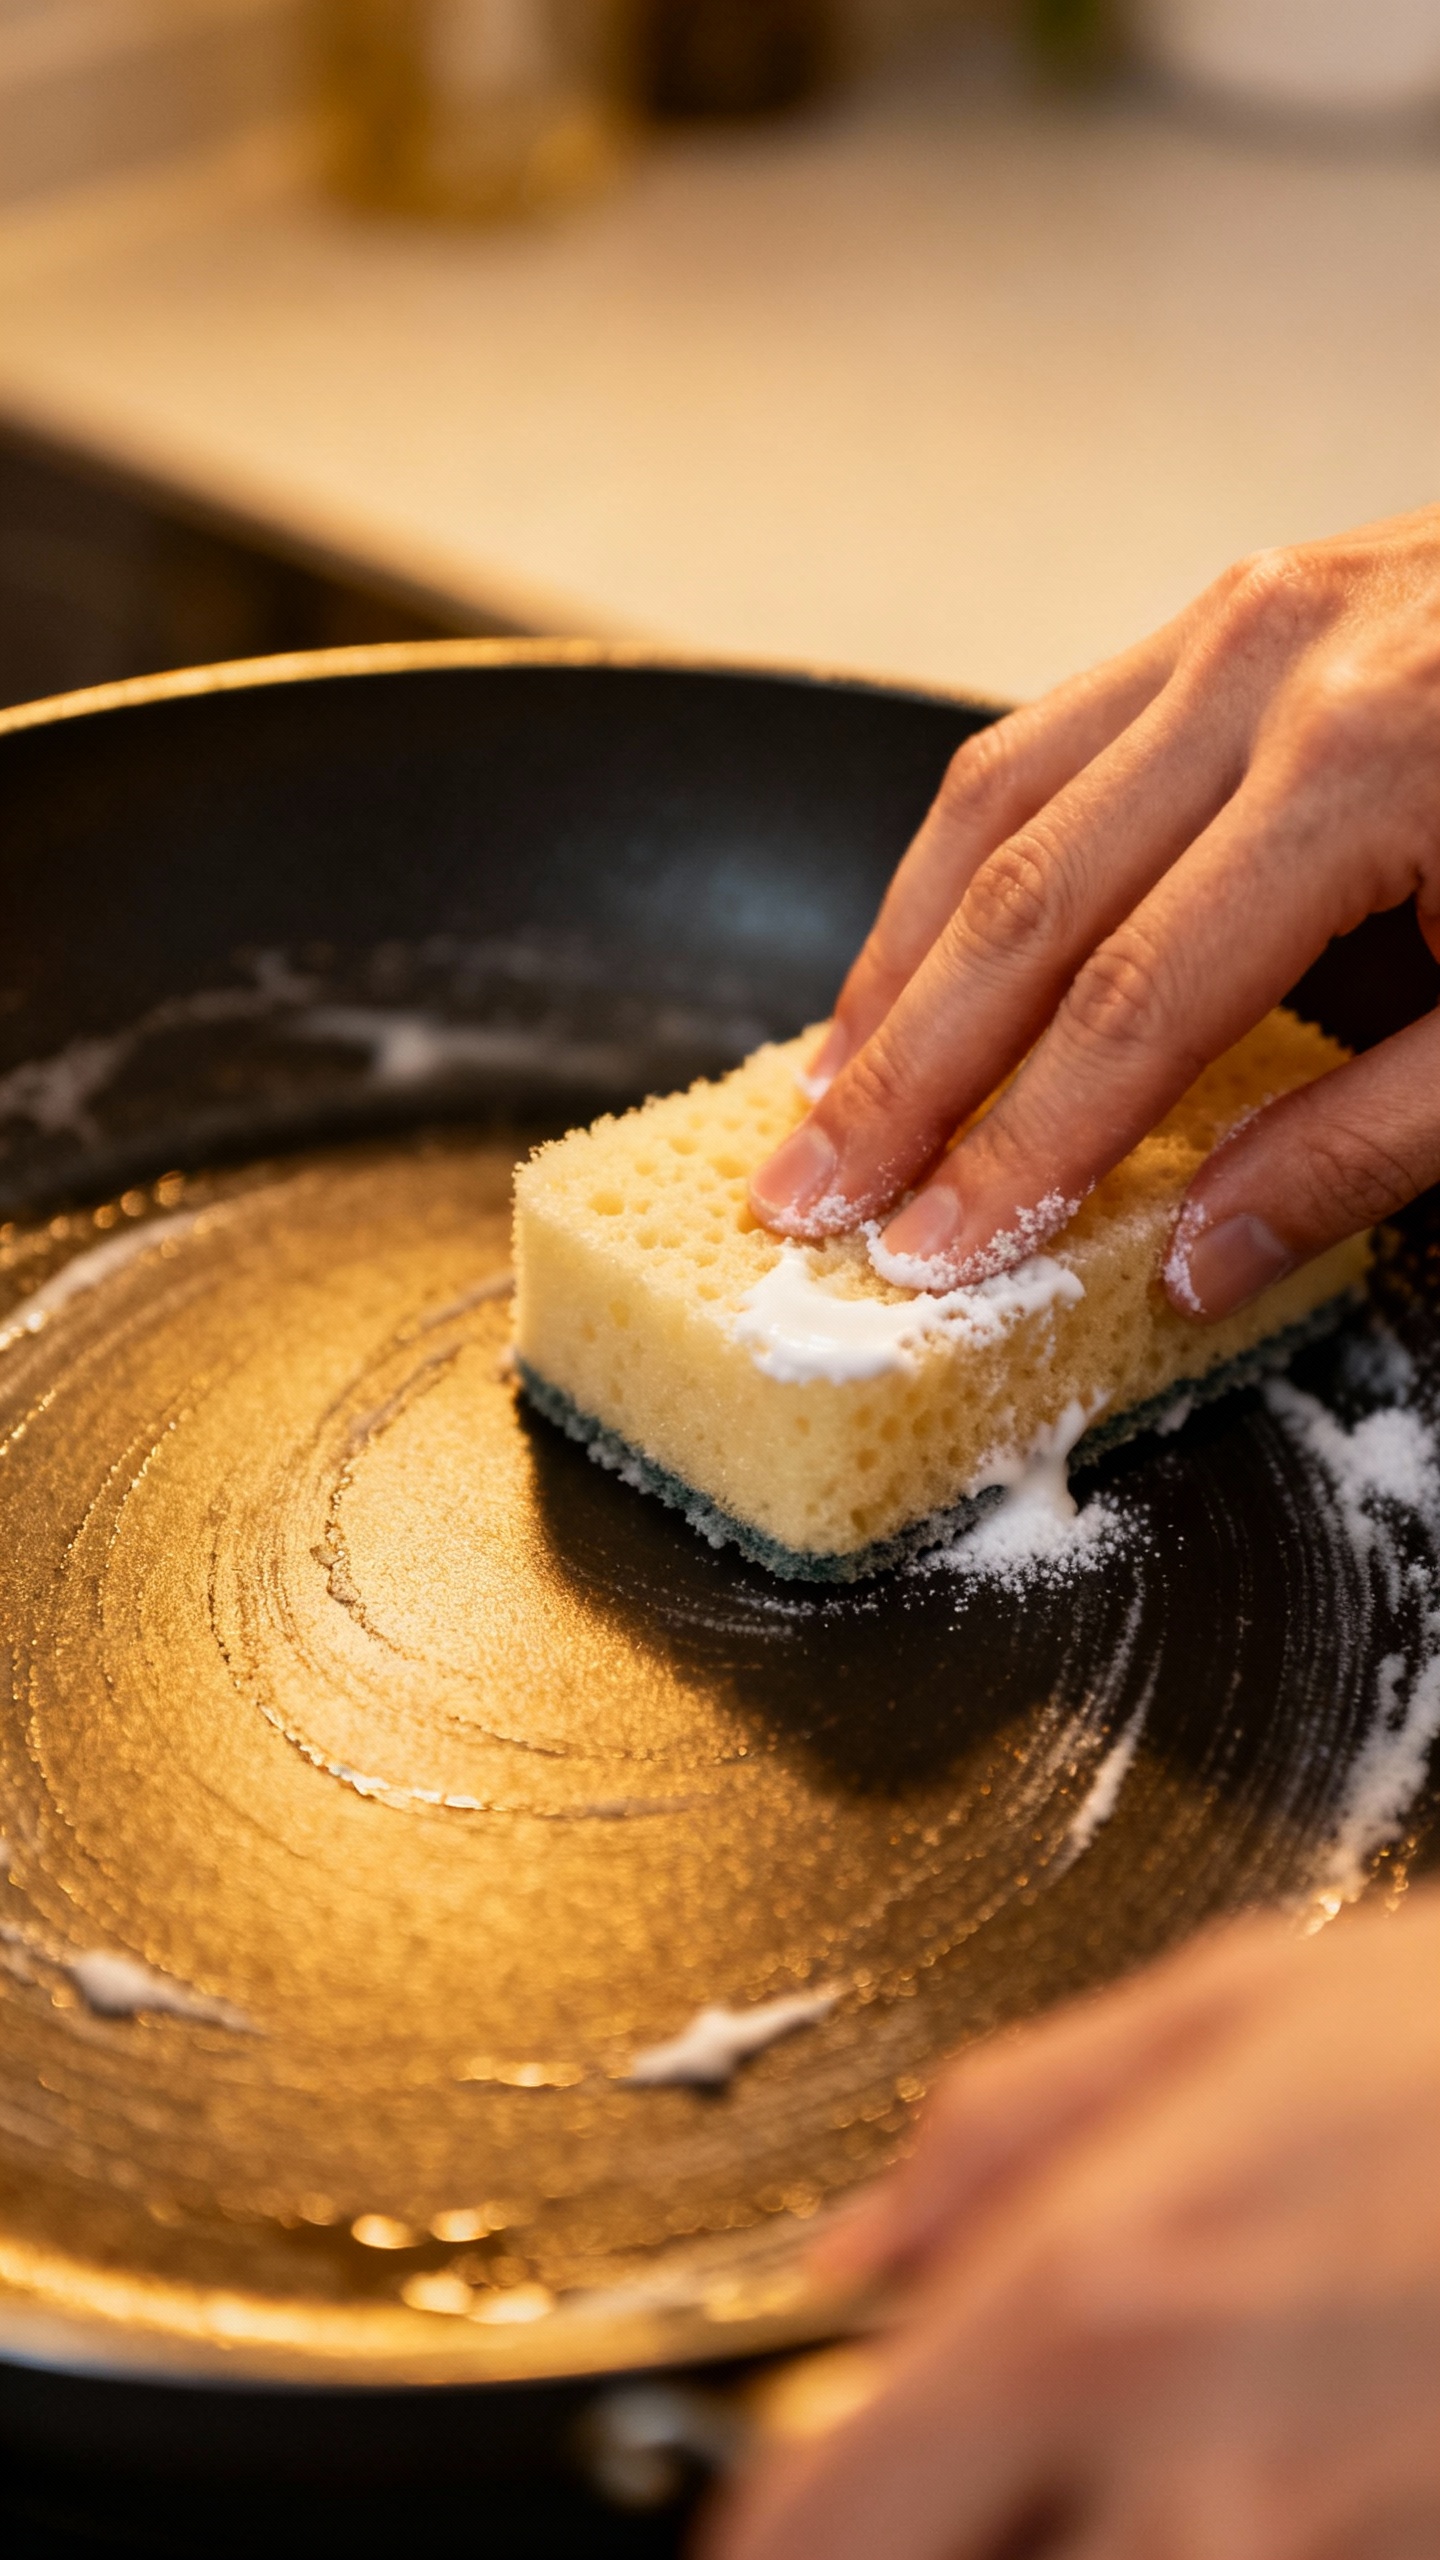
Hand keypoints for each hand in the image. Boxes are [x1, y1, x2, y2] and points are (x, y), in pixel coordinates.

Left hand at [700, 1893, 1439, 2559]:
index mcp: (1098, 2306)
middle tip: (982, 2466)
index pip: (822, 2528)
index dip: (769, 2542)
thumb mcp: (1228, 2006)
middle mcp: (1193, 2489)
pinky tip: (1280, 2449)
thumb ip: (1006, 2129)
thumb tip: (859, 2248)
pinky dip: (1229, 2536)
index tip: (770, 2524)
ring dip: (1104, 2533)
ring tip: (1162, 2431)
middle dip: (947, 2542)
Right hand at [749, 507, 1439, 1317]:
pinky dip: (966, 853)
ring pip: (998, 797)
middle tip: (801, 1192)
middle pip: (1021, 904)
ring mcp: (1243, 610)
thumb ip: (1366, 1141)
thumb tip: (1196, 1256)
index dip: (1013, 1150)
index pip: (1128, 1008)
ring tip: (822, 1086)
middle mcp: (1271, 667)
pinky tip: (922, 943)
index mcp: (1364, 771)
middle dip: (900, 1070)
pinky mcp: (1239, 596)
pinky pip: (1053, 729)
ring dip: (896, 957)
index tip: (927, 1250)